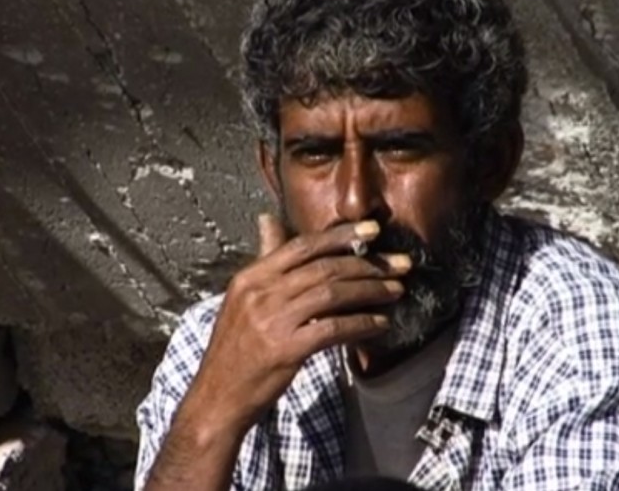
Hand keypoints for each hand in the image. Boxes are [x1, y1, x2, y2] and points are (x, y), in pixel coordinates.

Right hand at [185, 214, 410, 433]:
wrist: (217, 397)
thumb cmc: (235, 348)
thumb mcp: (242, 298)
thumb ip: (265, 261)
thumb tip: (268, 220)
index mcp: (251, 277)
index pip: (302, 245)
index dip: (341, 235)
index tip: (373, 229)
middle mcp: (260, 293)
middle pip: (324, 268)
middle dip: (368, 264)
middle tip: (400, 264)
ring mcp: (272, 321)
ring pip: (333, 294)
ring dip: (370, 291)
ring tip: (396, 291)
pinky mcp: (285, 349)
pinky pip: (333, 329)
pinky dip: (361, 324)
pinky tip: (380, 324)